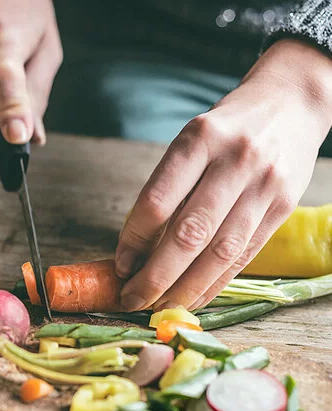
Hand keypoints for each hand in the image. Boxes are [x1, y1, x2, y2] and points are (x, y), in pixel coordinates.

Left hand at [115, 39, 331, 310]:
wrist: (290, 104)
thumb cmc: (226, 129)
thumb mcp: (191, 141)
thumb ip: (168, 189)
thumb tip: (137, 250)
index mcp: (199, 139)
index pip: (157, 201)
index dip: (133, 241)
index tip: (120, 265)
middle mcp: (235, 160)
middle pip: (188, 234)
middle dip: (155, 277)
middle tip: (131, 299)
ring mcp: (264, 185)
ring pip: (219, 252)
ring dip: (184, 289)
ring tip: (159, 307)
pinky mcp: (284, 207)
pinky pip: (243, 257)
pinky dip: (214, 284)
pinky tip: (192, 298)